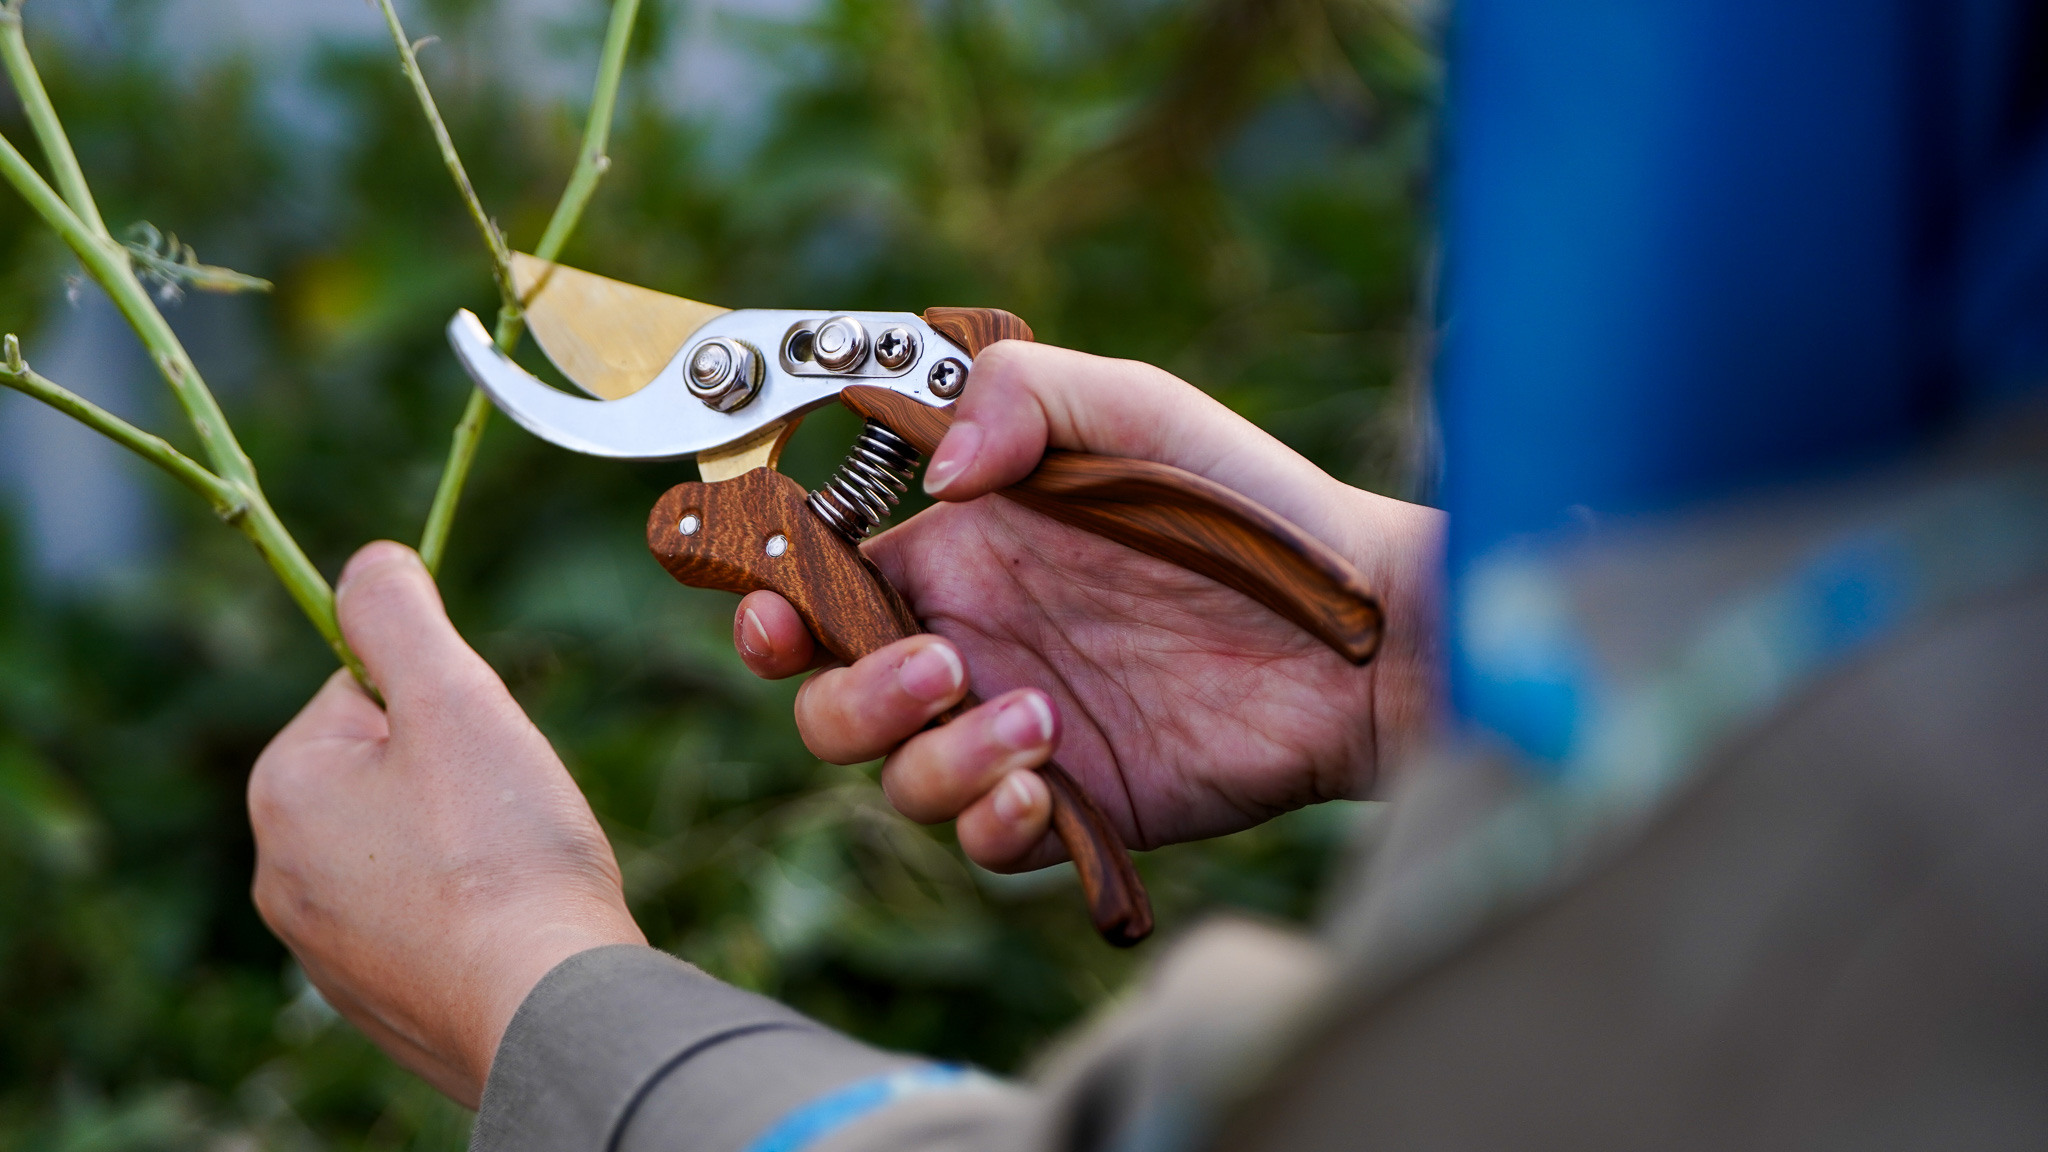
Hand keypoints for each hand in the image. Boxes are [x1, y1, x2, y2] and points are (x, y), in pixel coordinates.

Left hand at [247, 542, 643, 1106]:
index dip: (447, 702)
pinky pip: (425, 919)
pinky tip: (510, 926)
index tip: (487, 751)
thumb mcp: (453, 697)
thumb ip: (399, 614)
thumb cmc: (503, 850)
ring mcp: (324, 948)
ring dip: (469, 843)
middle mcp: (280, 871)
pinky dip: (471, 910)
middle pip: (390, 770)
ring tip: (519, 870)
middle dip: (460, 775)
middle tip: (513, 813)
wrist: (542, 1010)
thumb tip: (371, 560)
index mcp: (285, 787)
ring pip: (412, 845)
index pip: (370, 690)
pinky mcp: (374, 1002)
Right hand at [737, 342, 1441, 871]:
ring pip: (895, 777)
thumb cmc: (1247, 505)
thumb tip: (936, 479)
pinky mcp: (1072, 806)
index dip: (772, 607)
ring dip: (933, 757)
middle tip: (941, 663)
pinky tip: (1044, 786)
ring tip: (1038, 719)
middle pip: (828, 698)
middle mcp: (972, 644)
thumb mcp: (1133, 408)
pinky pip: (980, 839)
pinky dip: (986, 820)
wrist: (1358, 632)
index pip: (821, 589)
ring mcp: (1015, 729)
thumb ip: (1021, 396)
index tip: (773, 613)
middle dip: (847, 694)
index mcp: (961, 551)